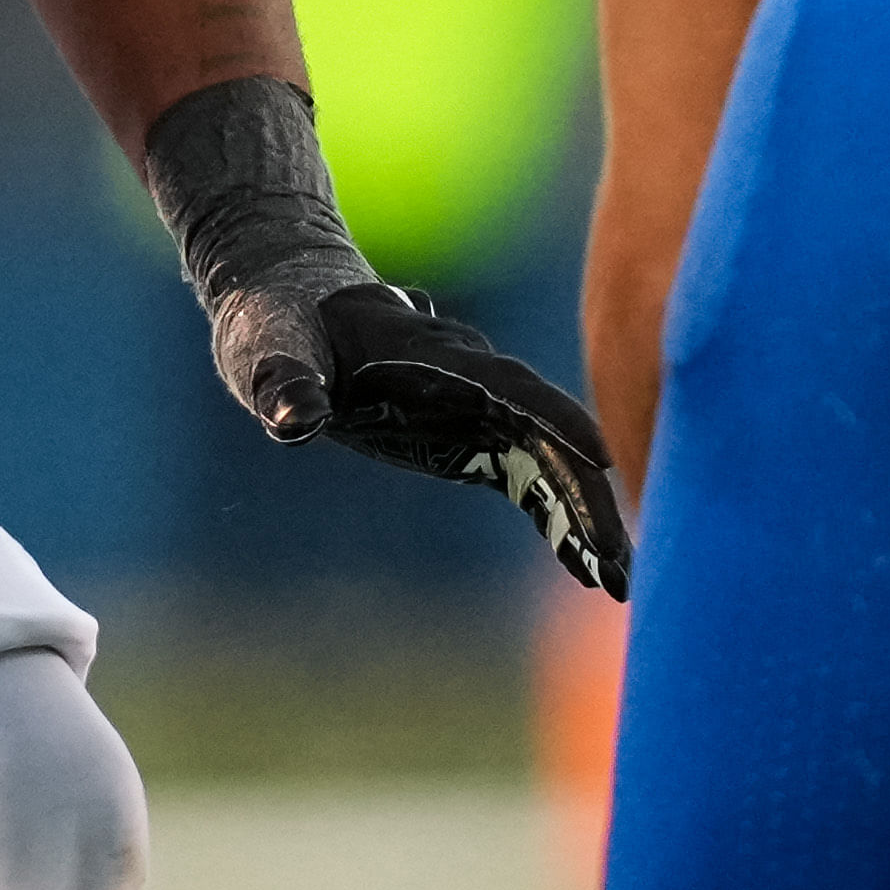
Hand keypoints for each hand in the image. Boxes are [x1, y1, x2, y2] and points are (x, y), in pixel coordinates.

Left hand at [225, 275, 632, 598]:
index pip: (513, 388)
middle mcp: (475, 380)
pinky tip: (583, 566)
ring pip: (549, 461)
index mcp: (437, 355)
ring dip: (583, 515)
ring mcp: (480, 409)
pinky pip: (528, 478)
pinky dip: (557, 518)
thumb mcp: (272, 352)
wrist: (295, 308)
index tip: (600, 462)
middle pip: (549, 435)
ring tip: (615, 582)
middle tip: (617, 564)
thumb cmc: (282, 325)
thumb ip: (286, 382)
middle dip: (586, 494)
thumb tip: (292, 419)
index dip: (558, 422)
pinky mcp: (472, 438)